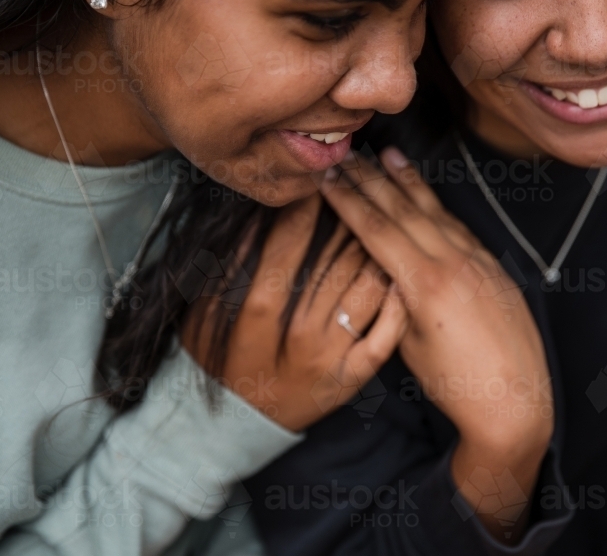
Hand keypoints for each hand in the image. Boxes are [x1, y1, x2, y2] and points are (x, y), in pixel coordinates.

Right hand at [182, 194, 407, 432]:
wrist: (235, 427)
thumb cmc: (218, 362)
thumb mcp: (204, 313)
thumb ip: (227, 267)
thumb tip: (255, 218)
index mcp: (258, 315)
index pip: (286, 247)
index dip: (302, 210)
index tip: (315, 179)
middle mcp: (300, 335)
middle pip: (334, 263)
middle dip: (349, 216)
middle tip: (360, 184)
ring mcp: (331, 358)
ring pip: (366, 289)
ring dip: (378, 248)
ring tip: (387, 214)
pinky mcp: (354, 378)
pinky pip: (387, 334)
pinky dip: (397, 301)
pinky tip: (402, 272)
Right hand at [319, 148, 553, 542]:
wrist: (514, 402)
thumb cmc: (455, 384)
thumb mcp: (408, 343)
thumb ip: (394, 298)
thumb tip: (384, 269)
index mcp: (424, 283)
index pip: (376, 228)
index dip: (348, 200)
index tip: (328, 178)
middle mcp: (453, 262)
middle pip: (403, 209)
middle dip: (371, 180)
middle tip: (348, 156)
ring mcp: (478, 261)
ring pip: (435, 210)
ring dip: (408, 181)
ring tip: (388, 155)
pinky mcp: (494, 267)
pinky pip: (458, 226)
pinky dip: (436, 205)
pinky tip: (424, 195)